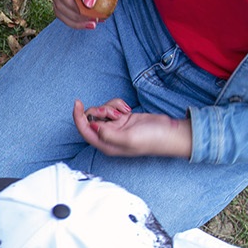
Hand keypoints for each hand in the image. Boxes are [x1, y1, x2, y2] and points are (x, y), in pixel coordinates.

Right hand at [50, 0, 135, 30]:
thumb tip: (88, 3)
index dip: (75, 6)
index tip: (92, 14)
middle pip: (60, 4)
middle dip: (76, 16)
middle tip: (95, 21)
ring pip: (61, 11)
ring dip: (76, 21)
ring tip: (94, 23)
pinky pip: (69, 11)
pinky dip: (79, 18)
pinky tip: (93, 20)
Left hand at [72, 98, 193, 157]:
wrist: (170, 132)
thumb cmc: (152, 139)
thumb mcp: (129, 138)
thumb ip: (108, 134)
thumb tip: (92, 127)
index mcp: (107, 145)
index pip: (85, 131)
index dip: (78, 117)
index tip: (77, 102)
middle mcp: (108, 137)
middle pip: (91, 119)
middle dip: (100, 111)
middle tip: (114, 113)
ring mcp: (116, 127)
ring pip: (101, 111)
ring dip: (110, 107)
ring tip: (122, 111)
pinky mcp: (123, 118)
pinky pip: (112, 107)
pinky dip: (118, 104)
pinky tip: (127, 109)